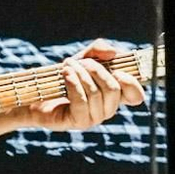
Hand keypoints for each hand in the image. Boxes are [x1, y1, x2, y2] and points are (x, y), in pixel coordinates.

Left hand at [27, 41, 144, 130]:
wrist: (39, 92)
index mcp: (114, 95)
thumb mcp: (83, 58)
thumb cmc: (65, 76)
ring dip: (80, 74)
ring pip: (95, 93)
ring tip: (67, 66)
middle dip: (95, 69)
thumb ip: (98, 50)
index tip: (117, 70)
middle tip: (79, 61)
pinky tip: (65, 74)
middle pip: (113, 89)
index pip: (135, 96)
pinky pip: (81, 101)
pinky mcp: (79, 122)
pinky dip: (73, 83)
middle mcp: (107, 109)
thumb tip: (113, 53)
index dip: (131, 83)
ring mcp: (94, 118)